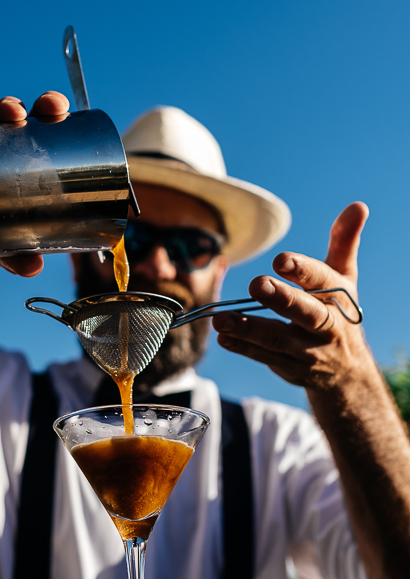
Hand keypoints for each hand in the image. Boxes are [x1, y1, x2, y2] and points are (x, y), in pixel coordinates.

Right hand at [0, 91, 69, 277]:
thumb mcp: (8, 244)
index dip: (52, 109)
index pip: (45, 125)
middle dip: (20, 107)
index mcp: (32, 156)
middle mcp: (7, 146)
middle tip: (20, 115)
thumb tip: (32, 268)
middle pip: (17, 115)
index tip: (57, 110)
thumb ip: (19, 255)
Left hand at [212, 202, 371, 391]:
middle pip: (304, 312)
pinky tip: (223, 336)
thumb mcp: (345, 277)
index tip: (280, 259)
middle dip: (282, 299)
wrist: (347, 373)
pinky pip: (264, 356)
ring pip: (277, 338)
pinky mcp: (288, 367)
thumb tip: (358, 205)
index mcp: (338, 297)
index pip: (322, 280)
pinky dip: (242, 347)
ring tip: (221, 318)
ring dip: (248, 328)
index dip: (303, 269)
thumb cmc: (338, 311)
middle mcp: (325, 325)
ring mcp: (307, 350)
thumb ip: (344, 241)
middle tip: (257, 284)